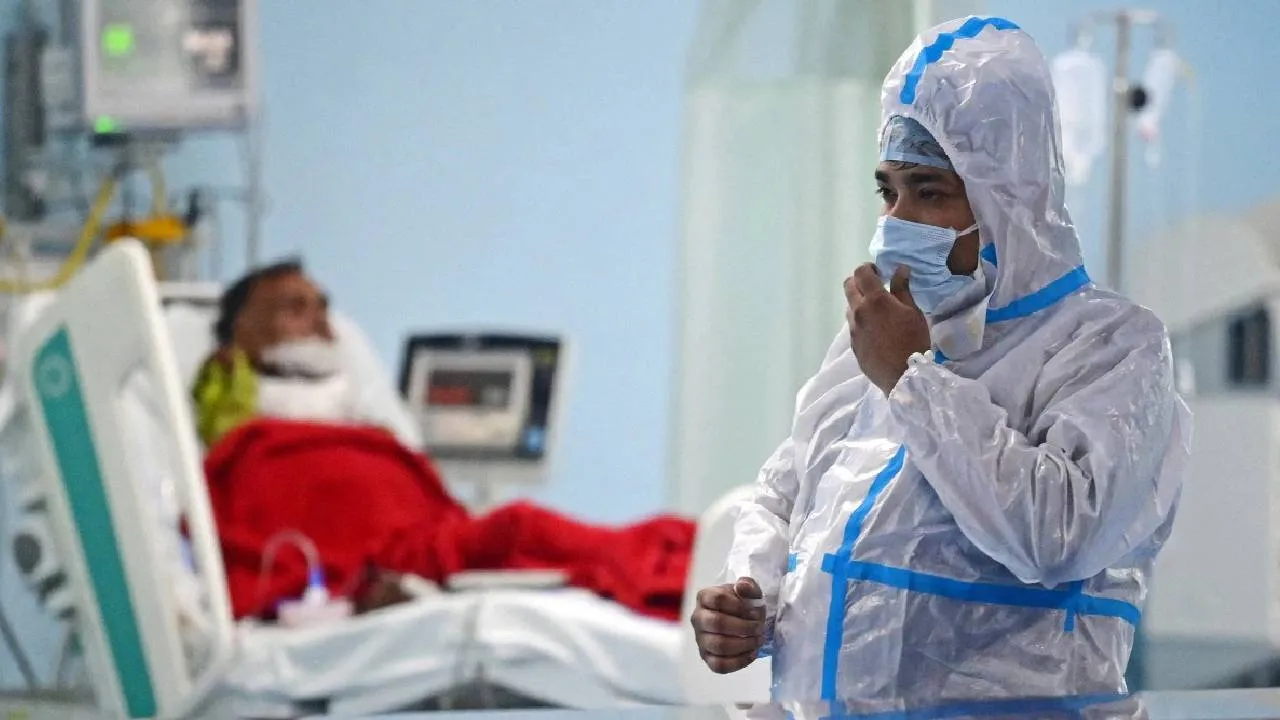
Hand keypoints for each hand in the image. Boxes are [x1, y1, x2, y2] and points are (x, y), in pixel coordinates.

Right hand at [690, 577, 766, 673]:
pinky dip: (739, 661)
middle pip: (717, 623)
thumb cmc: (744, 604)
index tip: (755, 612)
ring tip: (757, 640)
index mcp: (705, 597)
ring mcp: (700, 639)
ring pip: (718, 646)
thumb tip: (742, 586)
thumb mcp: (750, 591)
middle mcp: (698, 617)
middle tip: (759, 628)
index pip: (718, 599)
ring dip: (743, 644)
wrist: (744, 620)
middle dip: (743, 627)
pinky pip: (719, 665)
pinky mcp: (707, 657)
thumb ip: (748, 586)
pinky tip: (752, 653)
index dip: (740, 607)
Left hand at [845, 264, 931, 394]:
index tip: (879, 272)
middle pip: (848, 286)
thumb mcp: (913, 312)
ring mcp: (853, 329)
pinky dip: (860, 319)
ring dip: (859, 301)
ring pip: (849, 306)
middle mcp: (858, 312)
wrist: (902, 376)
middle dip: (859, 281)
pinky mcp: (852, 343)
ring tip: (877, 310)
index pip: (861, 273)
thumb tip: (900, 270)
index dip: (868, 267)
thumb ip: (902, 289)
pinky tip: (875, 328)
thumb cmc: (913, 341)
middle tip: (875, 286)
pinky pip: (852, 324)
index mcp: (874, 300)